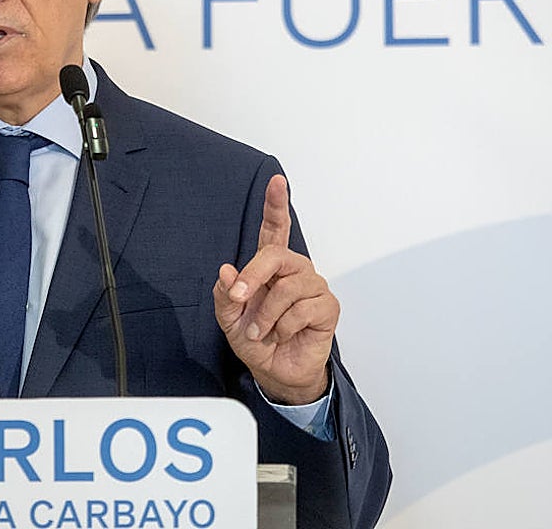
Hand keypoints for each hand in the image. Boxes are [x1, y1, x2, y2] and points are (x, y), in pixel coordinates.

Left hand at [213, 174, 337, 404]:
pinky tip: (282, 334)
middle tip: (239, 299)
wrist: (274, 370)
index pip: (275, 229)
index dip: (276, 205)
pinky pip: (302, 310)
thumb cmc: (255, 339)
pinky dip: (283, 326)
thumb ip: (225, 294)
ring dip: (266, 315)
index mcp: (270, 266)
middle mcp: (293, 270)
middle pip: (276, 255)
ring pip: (287, 288)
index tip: (277, 182)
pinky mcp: (326, 307)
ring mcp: (313, 287)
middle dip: (253, 277)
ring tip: (261, 330)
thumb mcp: (228, 318)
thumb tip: (227, 270)